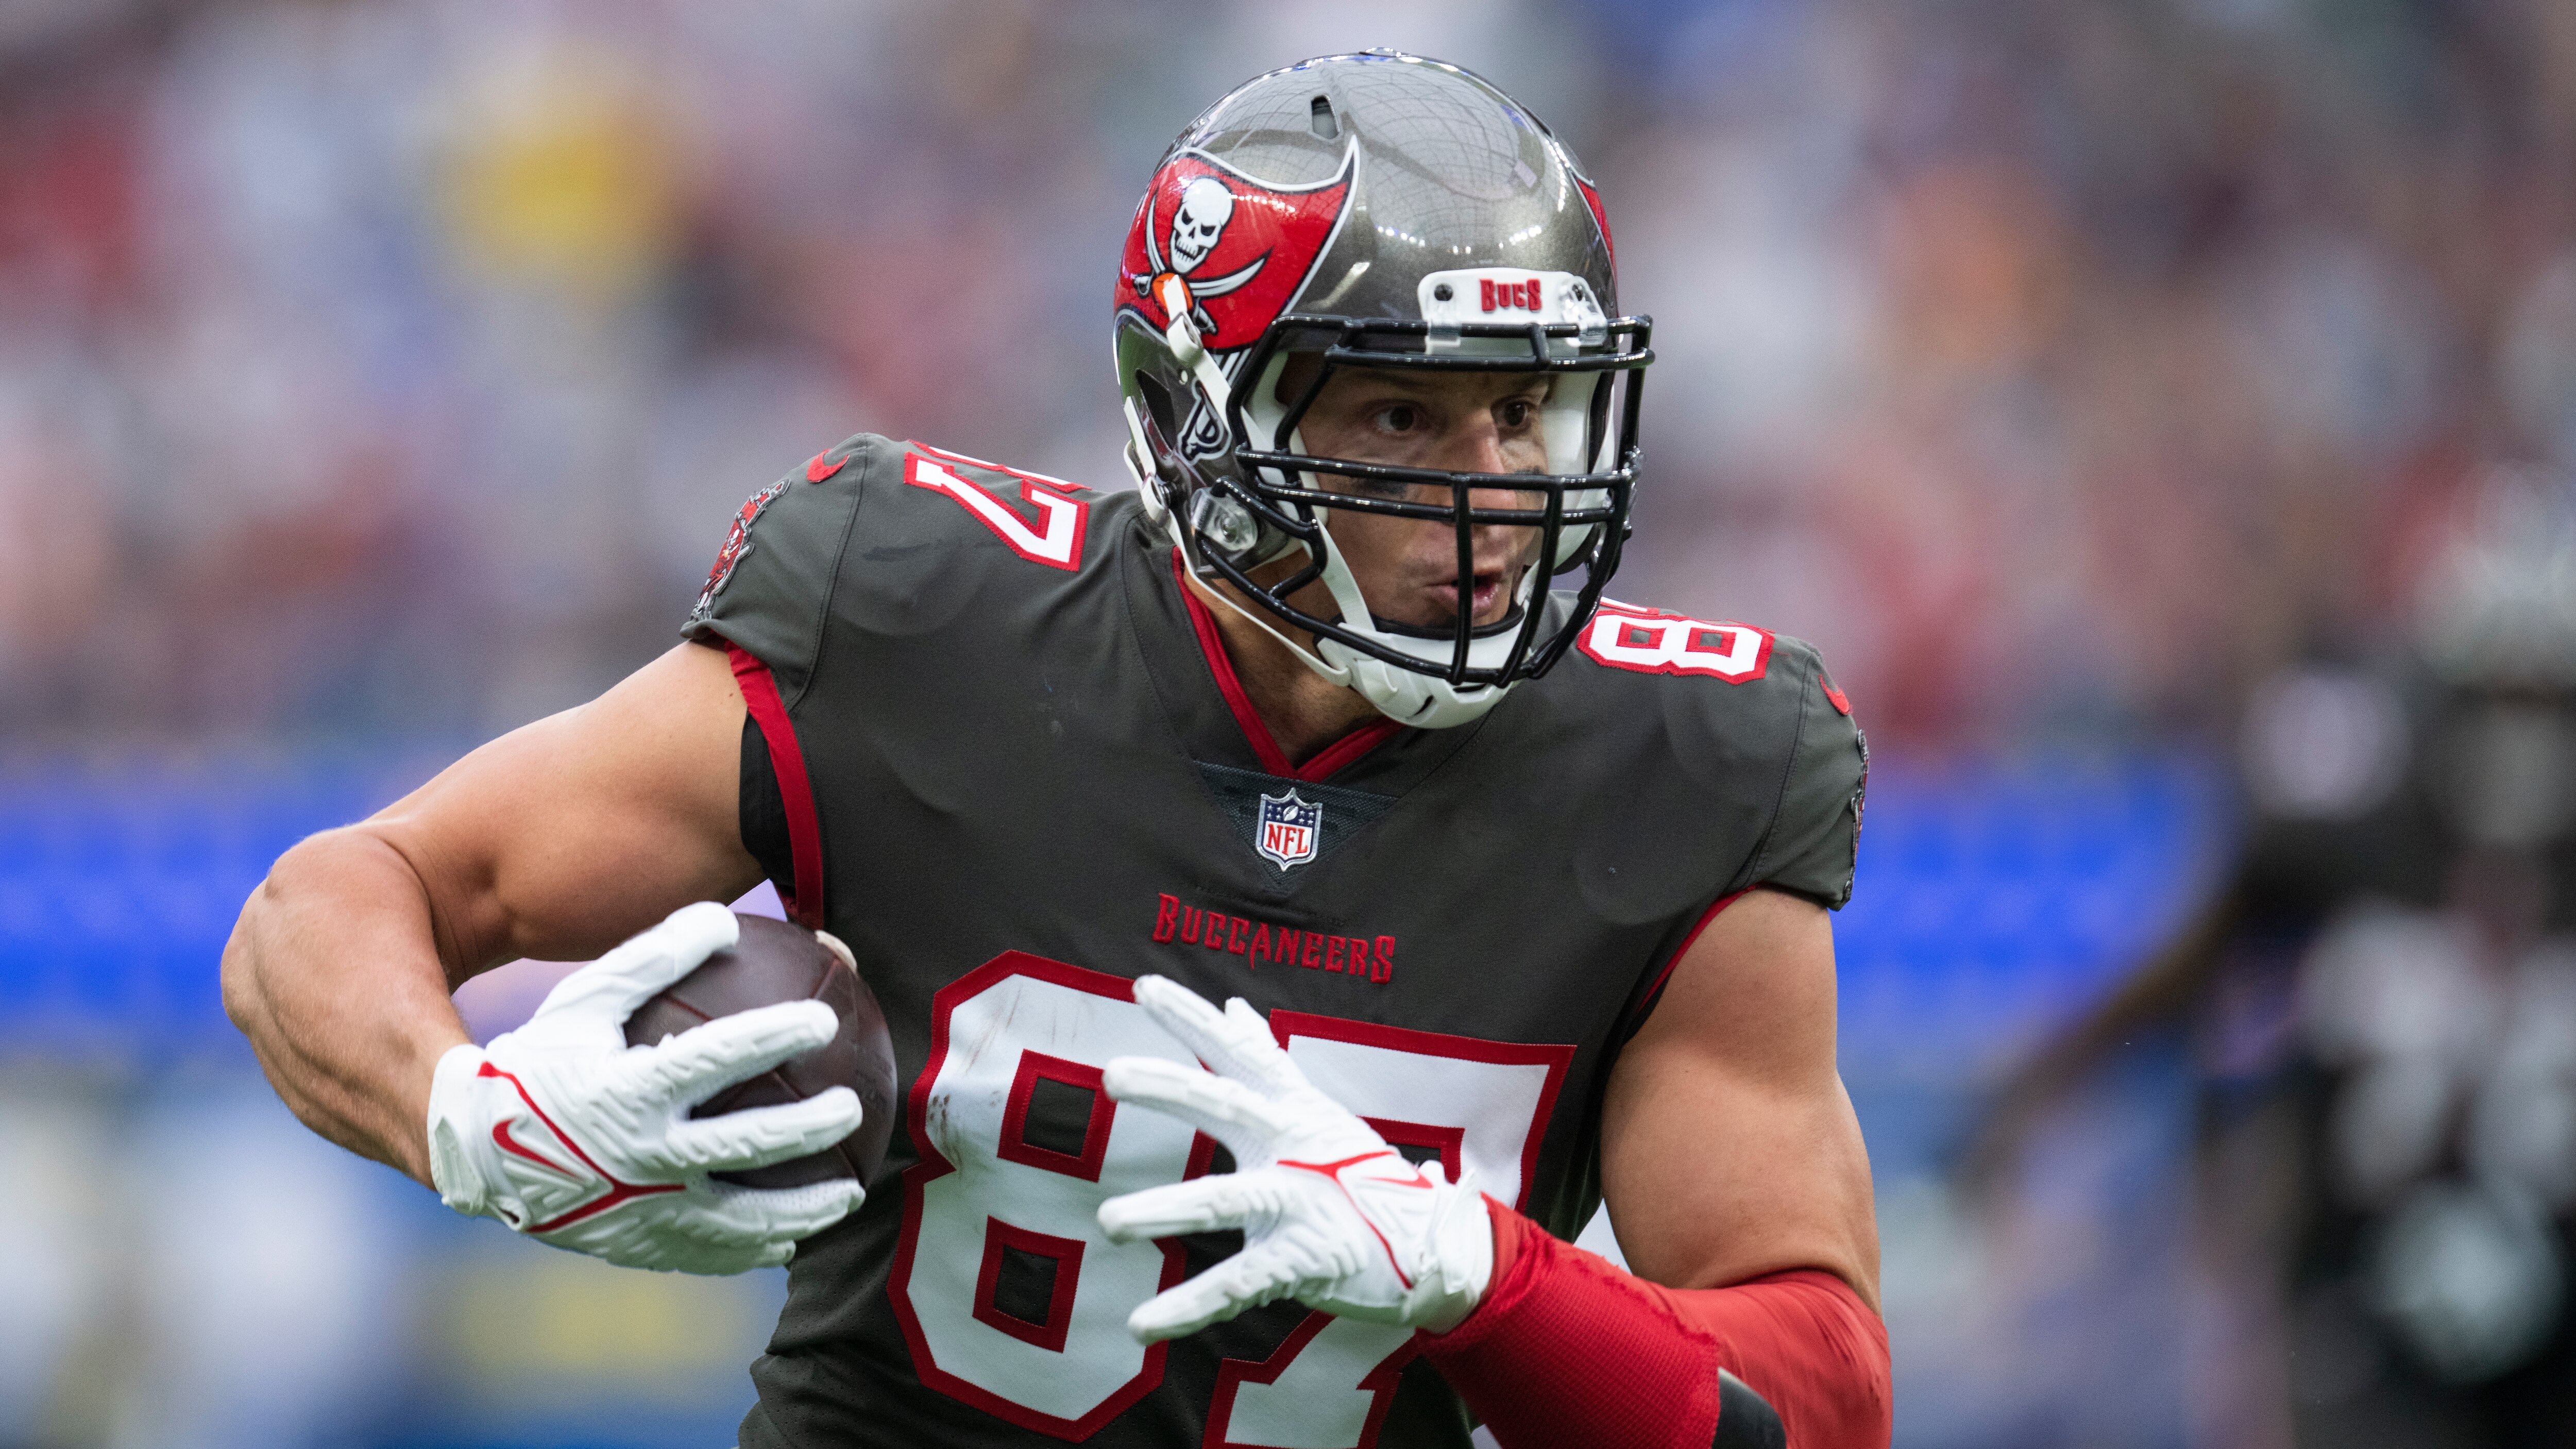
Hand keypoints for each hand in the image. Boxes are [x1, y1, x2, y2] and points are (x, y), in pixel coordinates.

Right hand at [424, 901, 864, 1272]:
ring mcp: (642, 1210)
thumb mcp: (585, 1002)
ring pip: (742, 1218)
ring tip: (848, 1193)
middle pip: (748, 1143)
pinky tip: (788, 1241)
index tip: (822, 1020)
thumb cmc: (541, 1063)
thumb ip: (652, 959)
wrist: (476, 1152)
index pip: (719, 1057)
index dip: (775, 1035)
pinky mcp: (639, 1246)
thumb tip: (724, 918)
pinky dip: (753, 1250)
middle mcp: (642, 1156)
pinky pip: (709, 1254)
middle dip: (812, 1127)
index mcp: (629, 1091)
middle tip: (854, 1109)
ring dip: (803, 1209)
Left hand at [1096, 975, 1494, 1340]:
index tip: (1142, 985)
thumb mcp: (1312, 1108)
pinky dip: (1187, 1307)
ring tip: (1109, 1221)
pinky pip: (1237, 1284)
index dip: (1192, 1018)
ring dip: (1165, 1211)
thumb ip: (1264, 1061)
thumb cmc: (1358, 1173)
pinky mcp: (1304, 1259)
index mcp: (1293, 1109)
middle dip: (1171, 1089)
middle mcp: (1293, 1147)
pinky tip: (1139, 1323)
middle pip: (1227, 1107)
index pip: (1240, 1052)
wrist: (1434, 1244)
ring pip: (1226, 1200)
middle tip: (1113, 1074)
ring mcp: (1300, 1202)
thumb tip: (1233, 1009)